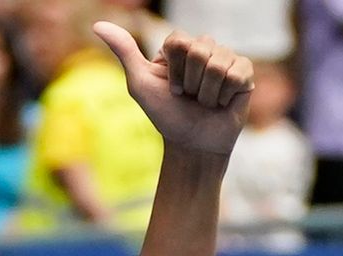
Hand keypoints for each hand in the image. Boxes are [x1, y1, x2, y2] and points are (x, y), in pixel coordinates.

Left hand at [93, 24, 252, 156]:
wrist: (192, 144)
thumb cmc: (166, 115)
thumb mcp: (140, 83)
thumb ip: (124, 51)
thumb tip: (98, 25)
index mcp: (180, 47)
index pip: (179, 41)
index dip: (173, 70)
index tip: (171, 89)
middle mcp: (204, 48)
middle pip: (199, 50)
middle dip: (189, 82)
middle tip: (189, 97)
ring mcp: (226, 58)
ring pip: (219, 63)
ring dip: (206, 93)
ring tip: (205, 102)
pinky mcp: (245, 72)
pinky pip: (237, 74)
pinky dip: (224, 95)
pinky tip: (222, 102)